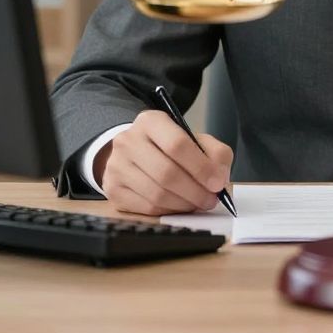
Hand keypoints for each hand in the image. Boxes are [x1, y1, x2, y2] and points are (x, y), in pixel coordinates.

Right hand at [94, 110, 233, 215]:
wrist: (134, 151)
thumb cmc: (169, 146)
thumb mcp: (194, 139)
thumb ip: (215, 153)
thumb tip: (220, 178)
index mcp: (151, 121)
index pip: (177, 144)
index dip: (201, 167)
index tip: (217, 183)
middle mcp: (128, 141)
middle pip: (166, 173)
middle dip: (195, 191)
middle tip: (211, 200)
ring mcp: (116, 166)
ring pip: (156, 194)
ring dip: (184, 204)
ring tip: (198, 203)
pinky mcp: (113, 190)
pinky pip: (146, 208)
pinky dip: (169, 211)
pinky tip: (179, 206)